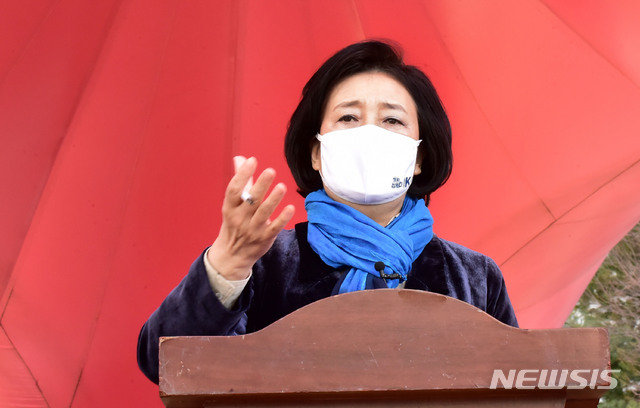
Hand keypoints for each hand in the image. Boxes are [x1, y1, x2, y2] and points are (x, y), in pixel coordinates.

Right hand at [208, 157, 294, 279]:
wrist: (232, 255)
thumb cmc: (234, 223)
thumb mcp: (232, 204)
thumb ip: (240, 181)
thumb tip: (241, 158)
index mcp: (230, 207)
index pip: (234, 189)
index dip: (242, 174)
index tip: (252, 161)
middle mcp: (240, 218)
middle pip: (251, 200)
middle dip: (260, 185)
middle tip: (271, 171)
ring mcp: (252, 229)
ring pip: (264, 213)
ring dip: (273, 200)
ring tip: (282, 187)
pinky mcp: (264, 239)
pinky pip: (275, 227)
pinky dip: (282, 218)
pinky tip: (291, 208)